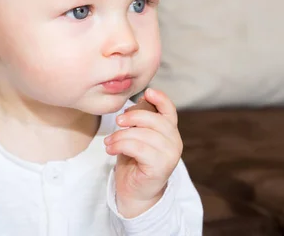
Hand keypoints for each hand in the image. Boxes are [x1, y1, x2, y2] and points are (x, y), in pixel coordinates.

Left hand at [104, 88, 182, 217]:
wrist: (134, 192)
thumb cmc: (134, 161)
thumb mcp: (137, 135)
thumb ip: (141, 120)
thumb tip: (140, 100)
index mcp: (170, 131)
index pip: (170, 110)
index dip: (161, 98)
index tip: (147, 92)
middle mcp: (175, 142)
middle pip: (155, 120)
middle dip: (133, 117)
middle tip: (117, 121)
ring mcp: (170, 155)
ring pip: (143, 135)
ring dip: (121, 135)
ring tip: (109, 142)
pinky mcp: (160, 167)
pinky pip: (138, 148)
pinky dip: (121, 145)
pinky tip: (111, 149)